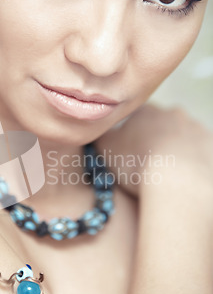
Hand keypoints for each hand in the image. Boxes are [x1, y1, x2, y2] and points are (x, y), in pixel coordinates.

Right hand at [97, 104, 212, 197]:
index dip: (129, 132)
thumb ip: (98, 136)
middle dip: (154, 140)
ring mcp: (197, 130)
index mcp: (148, 111)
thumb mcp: (106, 149)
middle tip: (146, 163)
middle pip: (161, 125)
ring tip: (166, 174)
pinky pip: (200, 154)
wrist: (179, 182)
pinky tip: (184, 179)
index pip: (136, 115)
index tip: (127, 150)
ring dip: (174, 151)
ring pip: (182, 139)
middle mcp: (175, 114)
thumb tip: (93, 130)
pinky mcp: (212, 148)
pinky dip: (191, 164)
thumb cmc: (137, 164)